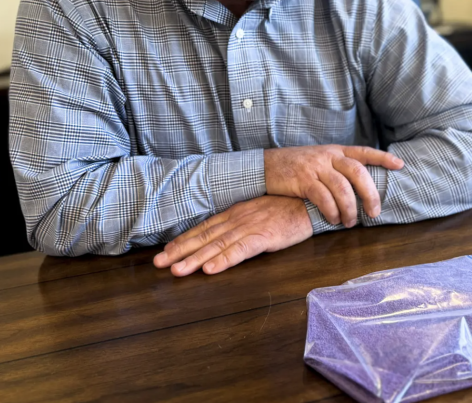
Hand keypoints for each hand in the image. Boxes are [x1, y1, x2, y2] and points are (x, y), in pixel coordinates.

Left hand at [153, 196, 312, 276]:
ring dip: (195, 259)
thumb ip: (242, 222)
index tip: (166, 250)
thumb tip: (226, 234)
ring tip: (177, 270)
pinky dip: (224, 260)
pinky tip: (211, 270)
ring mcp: (250, 227)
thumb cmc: (288, 208)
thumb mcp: (260, 212)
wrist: (312, 201)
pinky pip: (241, 250)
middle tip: (159, 263)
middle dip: (180, 250)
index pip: (204, 228)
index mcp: (236, 213)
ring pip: (217, 246)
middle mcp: (238, 219)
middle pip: (204, 237)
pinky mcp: (265, 237)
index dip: (184, 240)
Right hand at [264, 145, 403, 227]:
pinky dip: (331, 211)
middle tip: (374, 212)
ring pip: (341, 187)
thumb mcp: (319, 160)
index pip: (364, 152)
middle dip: (369, 193)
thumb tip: (360, 187)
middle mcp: (328, 156)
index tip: (400, 165)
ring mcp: (315, 166)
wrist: (265, 166)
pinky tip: (333, 219)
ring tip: (351, 222)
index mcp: (335, 151)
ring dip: (350, 208)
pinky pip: (322, 197)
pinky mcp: (302, 180)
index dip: (383, 158)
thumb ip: (337, 169)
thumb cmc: (296, 167)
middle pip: (357, 172)